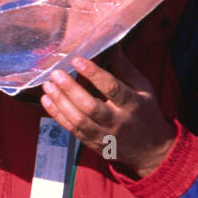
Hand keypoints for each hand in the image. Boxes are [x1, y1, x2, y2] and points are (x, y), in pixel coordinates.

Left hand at [40, 50, 175, 178]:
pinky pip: (72, 129)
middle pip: (90, 106)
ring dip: (59, 102)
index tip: (77, 60)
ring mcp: (104, 135)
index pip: (112, 88)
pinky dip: (57, 115)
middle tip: (55, 73)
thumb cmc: (145, 112)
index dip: (93, 74)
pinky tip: (47, 100)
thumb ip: (126, 70)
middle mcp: (117, 121)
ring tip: (48, 85)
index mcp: (132, 104)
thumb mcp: (143, 89)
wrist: (150, 150)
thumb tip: (112, 46)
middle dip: (70, 89)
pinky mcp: (93, 143)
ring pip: (78, 120)